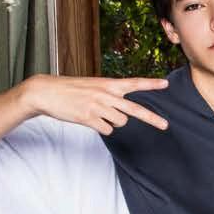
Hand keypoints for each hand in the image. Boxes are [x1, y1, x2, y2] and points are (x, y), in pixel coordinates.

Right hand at [23, 73, 169, 134]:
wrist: (47, 92)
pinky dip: (101, 128)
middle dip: (152, 118)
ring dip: (113, 123)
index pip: (134, 83)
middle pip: (134, 109)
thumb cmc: (71, 89)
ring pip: (119, 123)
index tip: (165, 83)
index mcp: (108, 84)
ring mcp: (98, 106)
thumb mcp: (93, 86)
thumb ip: (110, 95)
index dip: (150, 84)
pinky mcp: (88, 118)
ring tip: (97, 114)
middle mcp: (106, 94)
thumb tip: (122, 114)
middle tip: (166, 125)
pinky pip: (106, 130)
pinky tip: (89, 120)